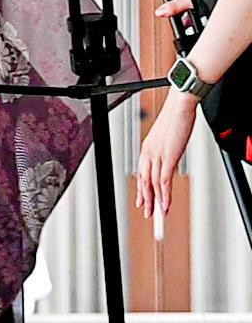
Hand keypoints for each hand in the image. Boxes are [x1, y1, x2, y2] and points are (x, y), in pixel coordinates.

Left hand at [135, 91, 196, 222]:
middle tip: (148, 213)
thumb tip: (169, 162)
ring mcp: (157, 155)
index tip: (143, 201)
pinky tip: (166, 205)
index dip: (142, 190)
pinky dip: (165, 195)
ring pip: (153, 184)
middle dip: (146, 200)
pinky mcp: (168, 157)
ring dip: (156, 201)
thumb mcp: (167, 139)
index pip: (142, 174)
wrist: (179, 107)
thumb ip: (166, 152)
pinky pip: (164, 181)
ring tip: (158, 215)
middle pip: (144, 182)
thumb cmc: (175, 119)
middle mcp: (148, 153)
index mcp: (146, 148)